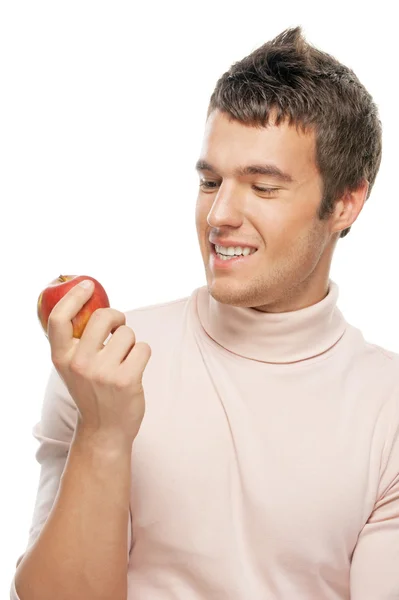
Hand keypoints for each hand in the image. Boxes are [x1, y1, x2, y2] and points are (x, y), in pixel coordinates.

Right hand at [47, 281, 151, 446]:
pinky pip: (143, 347)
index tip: (87, 285)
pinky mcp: (126, 380)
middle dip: (116, 317)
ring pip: (128, 333)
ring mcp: (102, 372)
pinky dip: (143, 354)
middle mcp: (79, 363)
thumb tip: (92, 304)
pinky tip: (134, 370)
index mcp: (62, 358)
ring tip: (123, 361)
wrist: (104, 430)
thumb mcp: (72, 368)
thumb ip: (77, 342)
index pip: (59, 319)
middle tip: (118, 327)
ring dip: (131, 342)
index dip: (73, 297)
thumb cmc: (91, 391)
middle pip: (102, 317)